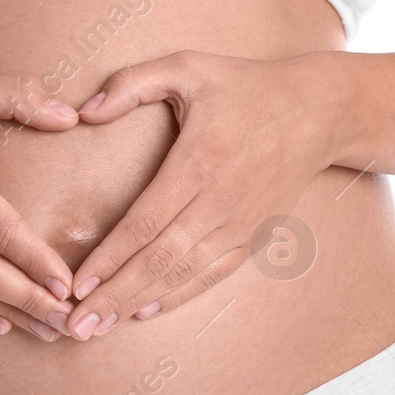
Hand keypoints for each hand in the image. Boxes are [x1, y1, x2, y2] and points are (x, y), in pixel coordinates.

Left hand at [63, 51, 336, 338]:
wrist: (319, 111)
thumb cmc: (245, 86)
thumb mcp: (188, 66)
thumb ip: (132, 82)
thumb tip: (84, 110)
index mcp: (199, 161)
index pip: (144, 222)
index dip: (108, 258)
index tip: (76, 284)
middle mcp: (221, 200)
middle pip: (159, 259)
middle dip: (114, 295)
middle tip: (77, 326)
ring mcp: (240, 223)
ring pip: (183, 274)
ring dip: (139, 302)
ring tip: (101, 328)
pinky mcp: (254, 235)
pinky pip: (212, 275)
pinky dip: (178, 296)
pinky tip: (146, 310)